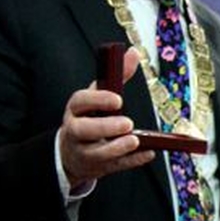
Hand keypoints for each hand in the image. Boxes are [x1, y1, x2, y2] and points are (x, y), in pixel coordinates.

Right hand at [58, 47, 154, 186]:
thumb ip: (117, 76)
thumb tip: (132, 53)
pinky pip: (114, 166)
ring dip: (116, 148)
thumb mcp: (97, 95)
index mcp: (75, 110)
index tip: (118, 99)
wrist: (71, 152)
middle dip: (105, 127)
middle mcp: (75, 131)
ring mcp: (84, 152)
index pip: (80, 101)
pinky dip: (131, 161)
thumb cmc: (88, 118)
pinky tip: (147, 153)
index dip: (98, 100)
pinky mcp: (97, 167)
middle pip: (84, 130)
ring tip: (134, 141)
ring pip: (96, 153)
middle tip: (127, 123)